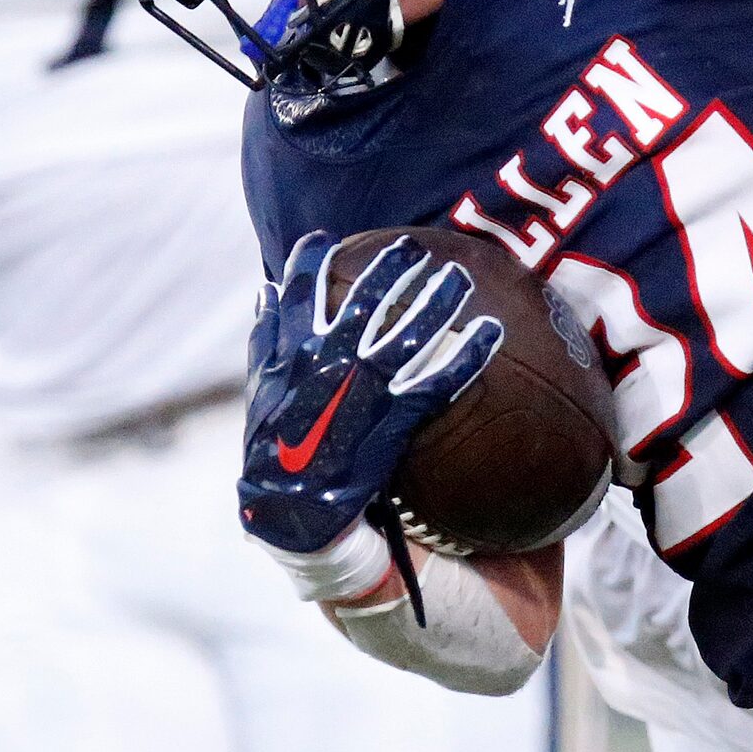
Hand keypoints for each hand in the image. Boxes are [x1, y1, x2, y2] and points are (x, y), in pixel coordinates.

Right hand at [239, 231, 502, 555]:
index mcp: (293, 353)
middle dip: (394, 269)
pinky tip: (492, 332)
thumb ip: (265, 339)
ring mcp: (364, 389)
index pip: (301, 292)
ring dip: (438, 300)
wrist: (293, 514)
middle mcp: (330, 361)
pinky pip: (438, 379)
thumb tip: (268, 288)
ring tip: (460, 275)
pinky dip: (467, 353)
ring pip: (408, 332)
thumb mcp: (260, 393)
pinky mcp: (393, 419)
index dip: (311, 261)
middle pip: (368, 300)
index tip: (326, 238)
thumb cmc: (275, 452)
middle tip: (416, 247)